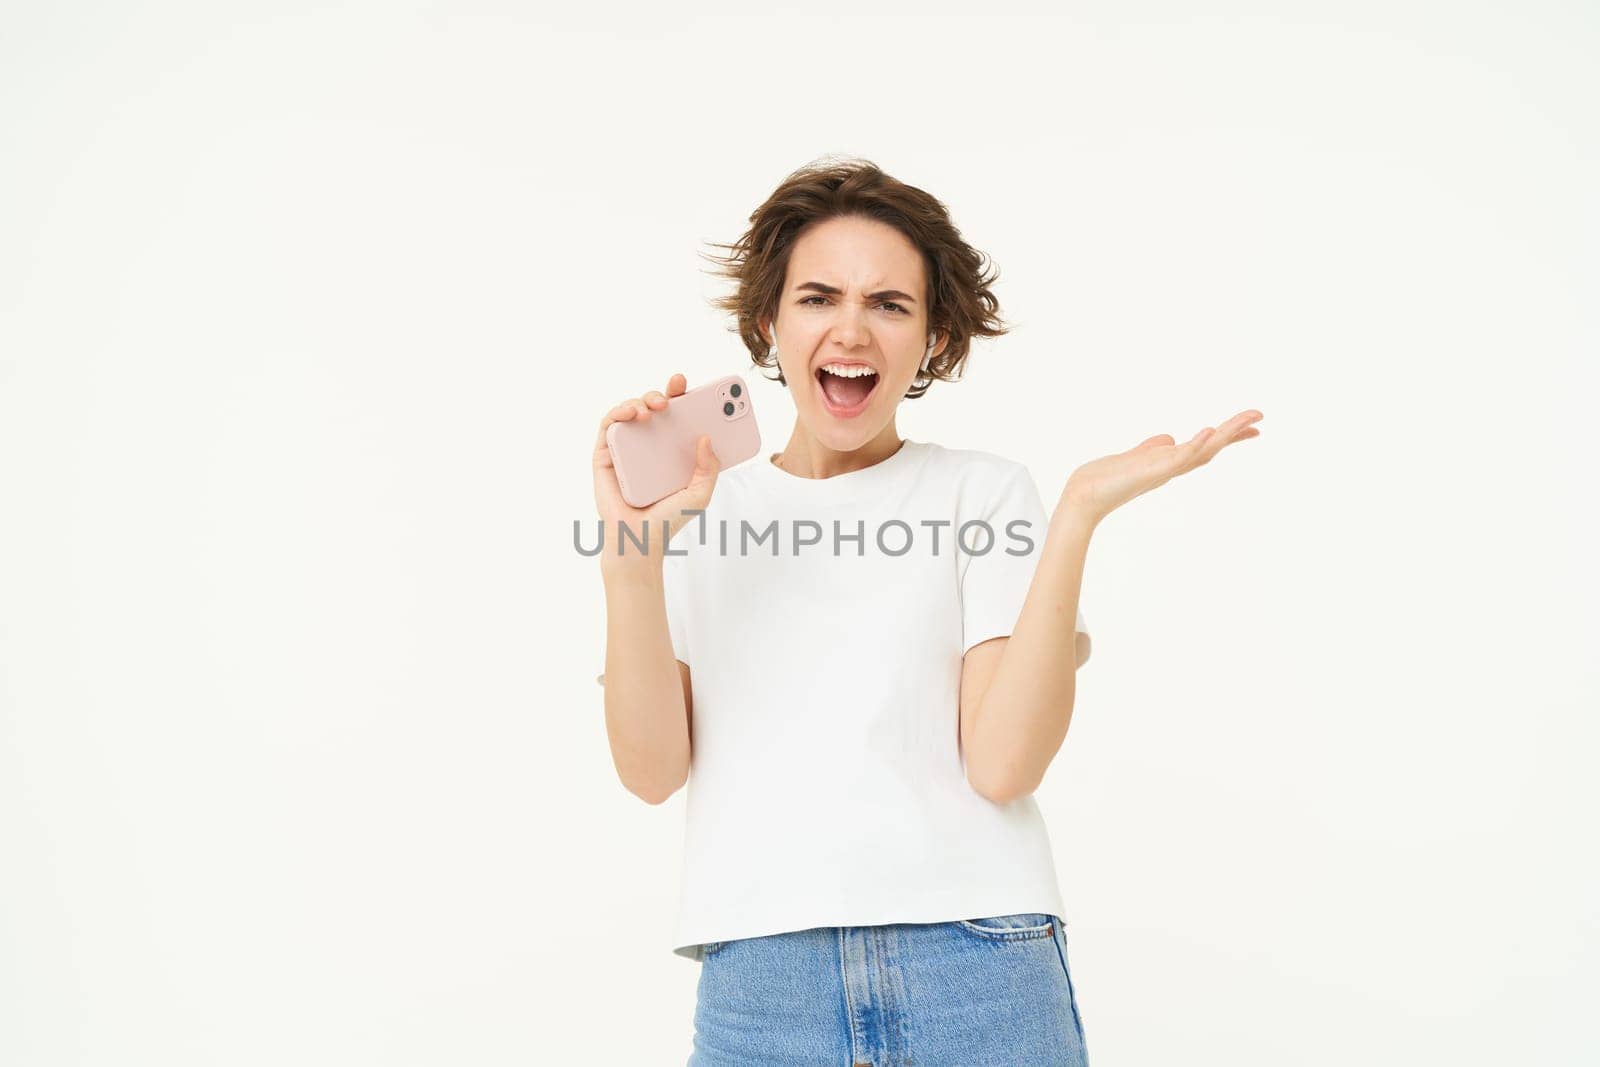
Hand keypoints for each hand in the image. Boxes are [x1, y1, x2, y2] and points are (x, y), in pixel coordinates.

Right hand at [592, 373, 721, 559]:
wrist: (640, 541)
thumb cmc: (668, 519)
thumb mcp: (699, 493)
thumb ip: (709, 469)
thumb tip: (706, 438)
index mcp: (671, 450)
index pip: (679, 417)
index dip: (686, 398)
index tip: (696, 387)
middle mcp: (648, 445)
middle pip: (655, 409)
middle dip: (666, 393)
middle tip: (677, 390)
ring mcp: (626, 449)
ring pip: (631, 412)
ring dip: (642, 400)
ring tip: (656, 406)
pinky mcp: (605, 456)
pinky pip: (609, 427)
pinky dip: (618, 413)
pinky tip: (632, 413)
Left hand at [1062, 409, 1262, 525]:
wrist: (1083, 498)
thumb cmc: (1106, 480)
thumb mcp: (1135, 457)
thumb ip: (1152, 447)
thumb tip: (1167, 437)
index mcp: (1169, 462)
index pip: (1206, 446)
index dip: (1229, 436)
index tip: (1253, 426)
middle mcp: (1171, 467)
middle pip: (1212, 448)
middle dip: (1236, 432)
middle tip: (1260, 417)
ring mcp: (1164, 470)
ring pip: (1202, 451)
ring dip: (1226, 434)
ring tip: (1248, 418)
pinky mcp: (1152, 471)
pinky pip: (1178, 458)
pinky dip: (1195, 445)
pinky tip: (1208, 431)